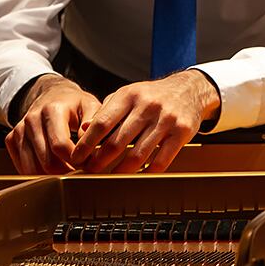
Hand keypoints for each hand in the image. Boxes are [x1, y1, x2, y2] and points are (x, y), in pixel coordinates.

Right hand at [6, 75, 99, 175]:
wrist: (53, 95)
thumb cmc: (75, 104)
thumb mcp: (90, 105)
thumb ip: (93, 123)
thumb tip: (89, 144)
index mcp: (52, 110)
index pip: (60, 146)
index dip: (75, 160)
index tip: (87, 163)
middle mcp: (32, 119)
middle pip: (47, 161)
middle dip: (66, 171)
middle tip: (79, 171)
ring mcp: (20, 130)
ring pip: (32, 168)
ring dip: (51, 175)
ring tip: (67, 170)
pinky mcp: (12, 139)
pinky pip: (22, 167)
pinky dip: (37, 173)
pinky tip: (52, 167)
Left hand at [68, 69, 220, 173]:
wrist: (189, 89)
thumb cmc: (152, 96)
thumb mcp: (127, 95)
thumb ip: (106, 112)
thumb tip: (84, 131)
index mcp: (129, 95)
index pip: (102, 123)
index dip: (86, 144)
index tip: (76, 158)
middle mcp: (147, 106)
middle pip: (117, 142)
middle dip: (99, 161)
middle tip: (90, 171)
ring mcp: (166, 119)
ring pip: (138, 155)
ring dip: (121, 171)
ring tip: (112, 176)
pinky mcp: (182, 132)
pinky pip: (161, 160)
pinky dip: (147, 172)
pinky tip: (139, 175)